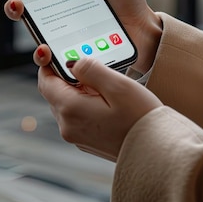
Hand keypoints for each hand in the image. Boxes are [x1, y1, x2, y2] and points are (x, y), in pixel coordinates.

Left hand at [39, 56, 162, 160]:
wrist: (157, 151)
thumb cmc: (141, 118)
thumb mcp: (118, 85)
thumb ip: (90, 69)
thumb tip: (73, 62)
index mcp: (71, 110)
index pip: (45, 81)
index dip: (47, 63)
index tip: (52, 50)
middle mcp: (68, 126)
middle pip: (54, 93)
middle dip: (66, 76)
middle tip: (89, 66)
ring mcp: (77, 136)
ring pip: (66, 104)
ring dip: (77, 90)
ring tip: (103, 85)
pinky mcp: (87, 141)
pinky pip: (77, 116)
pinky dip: (84, 103)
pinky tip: (106, 101)